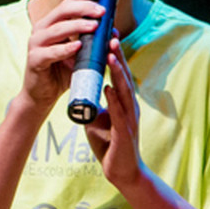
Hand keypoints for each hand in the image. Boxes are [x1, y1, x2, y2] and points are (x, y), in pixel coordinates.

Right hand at [22, 0, 106, 110]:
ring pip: (57, 29)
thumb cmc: (61, 72)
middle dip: (84, 8)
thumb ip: (91, 41)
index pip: (68, 3)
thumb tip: (113, 31)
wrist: (42, 95)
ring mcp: (36, 44)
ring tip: (95, 26)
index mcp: (51, 23)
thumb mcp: (79, 53)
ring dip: (77, 26)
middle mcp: (41, 29)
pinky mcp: (34, 60)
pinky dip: (65, 49)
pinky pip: (50, 52)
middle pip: (62, 11)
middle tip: (102, 11)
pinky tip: (77, 46)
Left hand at [85, 35, 144, 188]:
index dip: (114, 56)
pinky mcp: (125, 133)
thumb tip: (80, 90)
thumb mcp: (97, 119)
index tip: (108, 37)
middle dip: (118, 56)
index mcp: (123, 101)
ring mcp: (129, 119)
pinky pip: (119, 113)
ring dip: (118, 72)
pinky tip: (109, 88)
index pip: (119, 75)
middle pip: (124, 76)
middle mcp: (129, 106)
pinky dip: (114, 99)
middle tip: (111, 36)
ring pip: (124, 91)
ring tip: (111, 54)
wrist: (121, 172)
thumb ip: (92, 102)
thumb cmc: (110, 144)